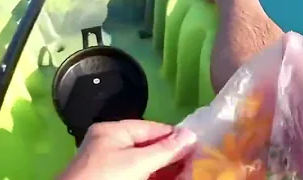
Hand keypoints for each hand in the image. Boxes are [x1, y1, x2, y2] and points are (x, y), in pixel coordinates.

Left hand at [59, 120, 196, 179]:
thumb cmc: (105, 179)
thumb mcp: (138, 163)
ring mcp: (107, 164)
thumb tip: (192, 134)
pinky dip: (150, 176)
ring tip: (184, 173)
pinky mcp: (107, 179)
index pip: (152, 128)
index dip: (175, 137)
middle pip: (147, 145)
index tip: (196, 146)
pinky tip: (166, 178)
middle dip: (170, 154)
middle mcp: (109, 144)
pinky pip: (135, 174)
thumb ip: (165, 149)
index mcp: (112, 131)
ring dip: (162, 168)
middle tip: (193, 162)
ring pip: (142, 162)